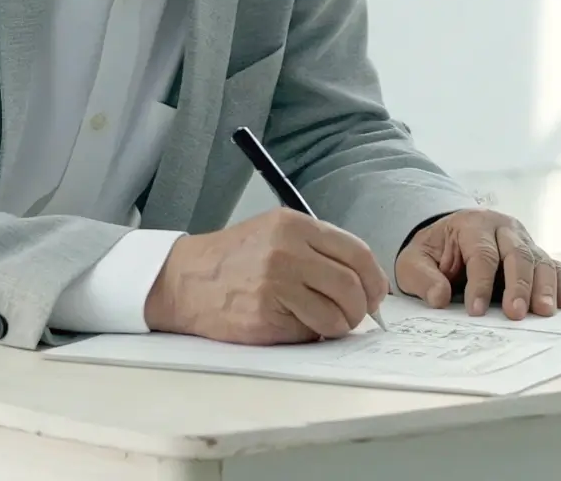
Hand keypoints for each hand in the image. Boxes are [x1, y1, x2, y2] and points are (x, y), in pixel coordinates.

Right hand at [143, 208, 388, 343]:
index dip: (374, 280)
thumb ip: (318, 249)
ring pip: (335, 314)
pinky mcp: (264, 315)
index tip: (375, 294)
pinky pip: (308, 332)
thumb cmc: (235, 258)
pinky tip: (296, 325)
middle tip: (356, 316)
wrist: (186, 279)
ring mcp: (275, 284)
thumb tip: (364, 281)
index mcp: (295, 225)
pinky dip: (311, 334)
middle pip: (351, 286)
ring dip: (339, 326)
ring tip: (327, 323)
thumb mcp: (276, 232)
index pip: (357, 253)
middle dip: (361, 308)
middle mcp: (287, 251)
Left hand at [394, 209, 560, 318]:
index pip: (482, 254)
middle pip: (517, 254)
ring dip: (544, 287)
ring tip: (544, 312)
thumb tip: (439, 297)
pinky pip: (554, 267)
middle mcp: (504, 228)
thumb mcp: (414, 261)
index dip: (480, 283)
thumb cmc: (433, 252)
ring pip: (540, 260)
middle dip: (518, 285)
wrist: (448, 236)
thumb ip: (423, 278)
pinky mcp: (536, 254)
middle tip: (515, 314)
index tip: (475, 311)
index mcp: (473, 225)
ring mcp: (524, 240)